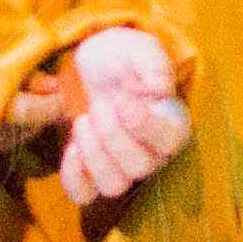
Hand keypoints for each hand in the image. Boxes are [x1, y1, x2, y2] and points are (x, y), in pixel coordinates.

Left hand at [22, 25, 193, 217]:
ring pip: (114, 185)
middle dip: (113, 135)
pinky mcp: (92, 172)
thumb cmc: (121, 58)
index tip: (123, 100)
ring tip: (83, 121)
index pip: (171, 141)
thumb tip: (161, 90)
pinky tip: (71, 149)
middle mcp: (152, 153)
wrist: (90, 66)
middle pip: (140, 167)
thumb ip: (152, 62)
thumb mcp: (137, 48)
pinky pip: (84, 194)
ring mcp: (122, 166)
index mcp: (171, 124)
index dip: (145, 126)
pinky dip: (74, 177)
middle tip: (99, 105)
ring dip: (94, 155)